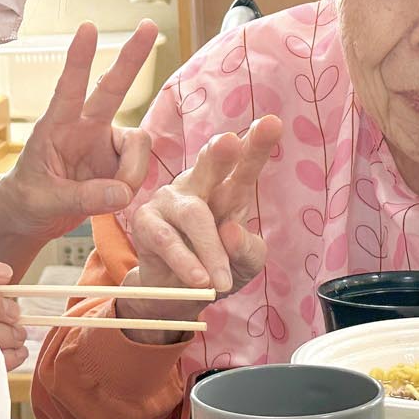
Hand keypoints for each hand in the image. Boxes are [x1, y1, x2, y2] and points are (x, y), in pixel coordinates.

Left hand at [0, 21, 156, 243]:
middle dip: (132, 57)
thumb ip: (82, 197)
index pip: (68, 88)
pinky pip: (142, 167)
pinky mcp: (120, 163)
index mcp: (56, 127)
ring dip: (133, 171)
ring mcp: (105, 143)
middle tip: (148, 26)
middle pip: (113, 87)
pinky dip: (135, 185)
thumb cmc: (25, 200)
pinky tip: (117, 198)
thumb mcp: (43, 201)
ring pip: (138, 142)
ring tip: (115, 198)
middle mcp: (85, 127)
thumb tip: (123, 192)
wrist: (29, 219)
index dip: (79, 60)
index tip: (88, 28)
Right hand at [117, 116, 280, 342]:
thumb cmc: (217, 269)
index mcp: (228, 189)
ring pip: (194, 215)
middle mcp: (199, 186)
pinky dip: (186, 262)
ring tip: (222, 282)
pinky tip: (199, 280)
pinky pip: (168, 241)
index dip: (256, 145)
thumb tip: (232, 231)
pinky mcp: (146, 221)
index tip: (273, 122)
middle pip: (211, 164)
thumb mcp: (245, 263)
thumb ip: (247, 250)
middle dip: (222, 152)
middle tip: (230, 141)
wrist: (178, 296)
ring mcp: (171, 201)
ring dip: (210, 250)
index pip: (244, 166)